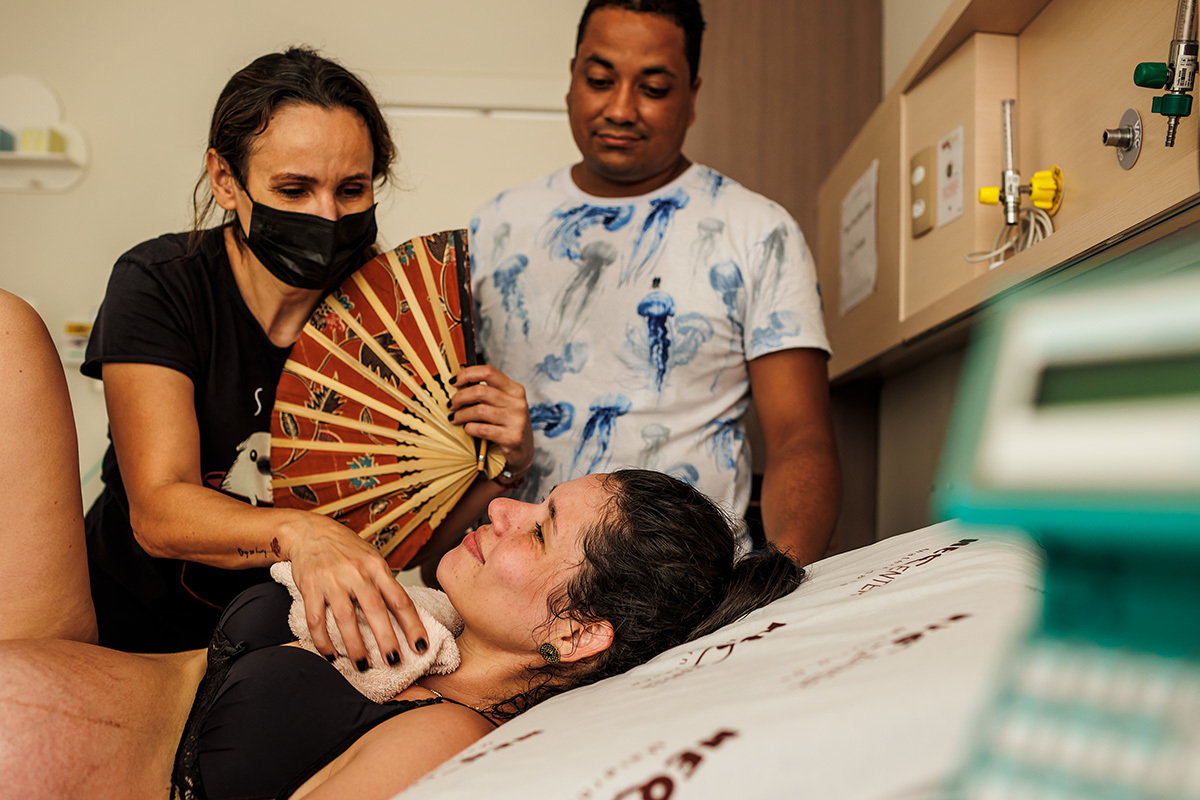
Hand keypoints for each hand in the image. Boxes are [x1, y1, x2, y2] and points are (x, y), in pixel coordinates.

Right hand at [279, 510, 428, 668]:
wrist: (310, 532)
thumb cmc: (346, 548)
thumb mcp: (371, 558)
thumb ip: (384, 583)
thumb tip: (404, 614)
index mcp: (376, 566)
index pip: (400, 599)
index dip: (412, 624)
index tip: (421, 645)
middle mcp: (356, 573)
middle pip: (375, 609)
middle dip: (386, 638)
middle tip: (394, 661)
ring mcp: (332, 580)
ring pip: (345, 618)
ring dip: (355, 645)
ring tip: (363, 665)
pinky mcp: (310, 588)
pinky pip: (316, 619)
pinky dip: (323, 641)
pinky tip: (331, 655)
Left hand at [449, 364, 532, 476]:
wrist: (523, 452)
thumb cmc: (506, 425)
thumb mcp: (502, 404)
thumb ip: (486, 391)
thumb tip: (460, 374)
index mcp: (515, 390)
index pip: (489, 372)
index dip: (467, 374)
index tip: (454, 382)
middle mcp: (518, 403)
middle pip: (480, 391)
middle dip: (460, 397)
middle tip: (451, 405)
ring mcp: (517, 420)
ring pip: (479, 410)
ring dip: (461, 414)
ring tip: (455, 418)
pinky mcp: (512, 438)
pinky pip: (482, 429)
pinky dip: (470, 428)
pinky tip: (467, 429)